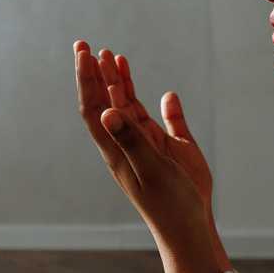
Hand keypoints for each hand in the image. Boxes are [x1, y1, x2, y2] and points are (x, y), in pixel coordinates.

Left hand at [75, 40, 230, 272]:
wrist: (189, 226)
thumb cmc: (169, 204)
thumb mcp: (151, 169)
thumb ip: (131, 139)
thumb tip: (106, 111)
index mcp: (116, 148)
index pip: (93, 107)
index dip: (86, 80)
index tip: (84, 54)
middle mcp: (126, 143)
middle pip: (104, 101)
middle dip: (94, 74)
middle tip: (84, 45)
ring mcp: (145, 145)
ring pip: (127, 106)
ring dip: (117, 81)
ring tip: (111, 55)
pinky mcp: (167, 149)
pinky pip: (157, 120)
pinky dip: (156, 103)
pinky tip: (164, 93)